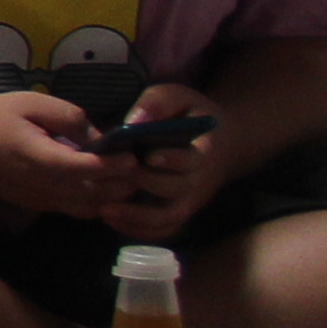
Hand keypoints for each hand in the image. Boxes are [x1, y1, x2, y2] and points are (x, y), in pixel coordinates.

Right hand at [0, 86, 128, 219]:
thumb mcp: (31, 103)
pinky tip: (105, 187)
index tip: (131, 154)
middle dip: (122, 183)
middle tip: (138, 166)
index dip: (114, 164)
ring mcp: (41, 200)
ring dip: (113, 197)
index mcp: (39, 157)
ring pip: (90, 209)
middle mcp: (42, 185)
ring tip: (126, 178)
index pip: (86, 168)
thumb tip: (100, 137)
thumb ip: (69, 117)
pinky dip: (97, 203)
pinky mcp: (40, 206)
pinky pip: (77, 211)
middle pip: (95, 194)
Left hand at [103, 82, 226, 240]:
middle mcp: (199, 180)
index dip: (172, 160)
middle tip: (112, 177)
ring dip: (137, 217)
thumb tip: (132, 122)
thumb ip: (159, 103)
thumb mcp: (179, 97)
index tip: (149, 156)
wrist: (221, 142)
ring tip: (105, 209)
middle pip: (175, 190)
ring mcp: (190, 199)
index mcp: (203, 151)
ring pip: (169, 218)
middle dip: (145, 183)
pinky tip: (111, 219)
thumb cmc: (190, 115)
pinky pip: (163, 229)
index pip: (192, 160)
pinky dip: (140, 230)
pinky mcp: (179, 211)